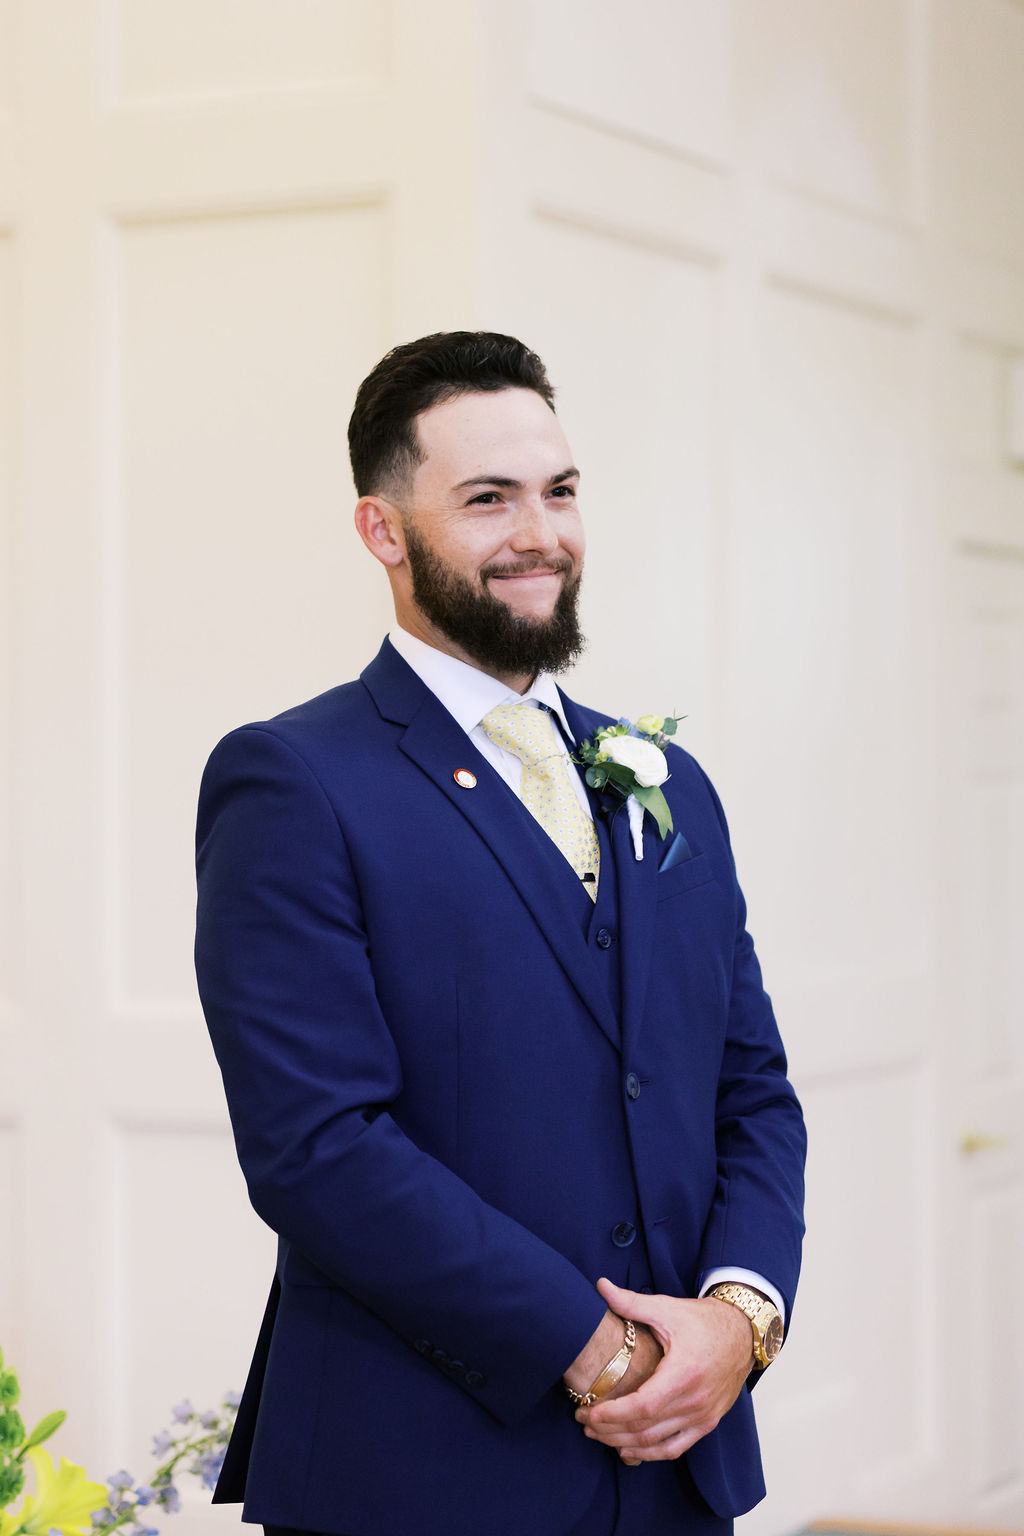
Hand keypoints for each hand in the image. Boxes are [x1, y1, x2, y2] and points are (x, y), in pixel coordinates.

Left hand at [575, 1277, 754, 1464]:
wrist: (743, 1333)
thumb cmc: (704, 1321)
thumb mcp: (667, 1308)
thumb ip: (631, 1302)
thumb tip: (600, 1286)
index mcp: (684, 1373)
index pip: (641, 1406)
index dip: (611, 1415)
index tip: (587, 1413)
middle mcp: (695, 1401)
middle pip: (644, 1429)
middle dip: (609, 1430)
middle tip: (583, 1423)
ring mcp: (703, 1416)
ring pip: (656, 1444)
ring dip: (624, 1444)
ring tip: (597, 1436)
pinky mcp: (707, 1422)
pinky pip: (675, 1448)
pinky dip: (650, 1454)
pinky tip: (628, 1452)